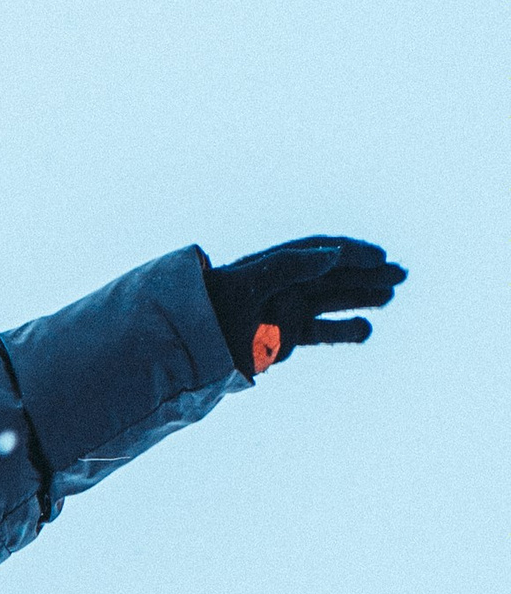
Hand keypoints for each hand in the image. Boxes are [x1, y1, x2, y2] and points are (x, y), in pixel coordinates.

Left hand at [203, 236, 402, 379]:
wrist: (191, 341)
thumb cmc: (216, 305)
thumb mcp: (251, 280)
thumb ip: (292, 265)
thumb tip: (334, 253)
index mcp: (279, 263)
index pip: (324, 251)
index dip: (353, 253)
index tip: (379, 258)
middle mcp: (287, 284)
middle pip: (335, 275)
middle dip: (368, 274)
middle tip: (401, 275)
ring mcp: (287, 311)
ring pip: (333, 301)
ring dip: (362, 298)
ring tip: (390, 296)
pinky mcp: (286, 338)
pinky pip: (321, 331)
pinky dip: (343, 331)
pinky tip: (366, 330)